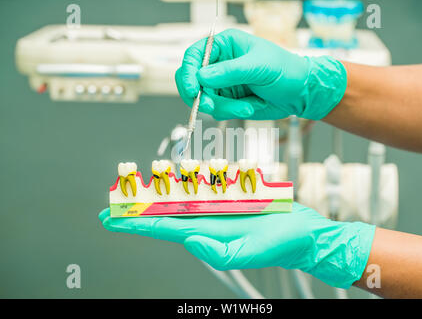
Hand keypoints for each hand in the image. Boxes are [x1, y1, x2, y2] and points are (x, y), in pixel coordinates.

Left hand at [99, 202, 374, 287]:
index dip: (134, 222)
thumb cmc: (280, 245)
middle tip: (114, 200)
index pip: (161, 227)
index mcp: (206, 233)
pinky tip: (175, 178)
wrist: (302, 233)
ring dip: (157, 191)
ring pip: (180, 197)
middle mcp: (205, 220)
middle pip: (164, 211)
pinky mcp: (229, 196)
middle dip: (138, 206)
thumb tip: (189, 239)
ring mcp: (216, 208)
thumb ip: (218, 252)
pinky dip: (186, 180)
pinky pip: (203, 186)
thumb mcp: (249, 253)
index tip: (110, 216)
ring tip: (136, 185)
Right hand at [175, 29, 346, 120]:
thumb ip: (229, 71)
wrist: (300, 93)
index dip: (187, 73)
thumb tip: (200, 76)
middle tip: (212, 106)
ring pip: (205, 100)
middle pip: (192, 82)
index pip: (193, 57)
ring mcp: (222, 85)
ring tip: (249, 105)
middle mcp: (219, 65)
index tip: (191, 89)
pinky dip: (232, 112)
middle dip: (202, 96)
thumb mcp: (257, 66)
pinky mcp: (228, 102)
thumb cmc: (285, 69)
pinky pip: (218, 111)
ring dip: (225, 107)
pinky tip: (251, 106)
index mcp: (223, 46)